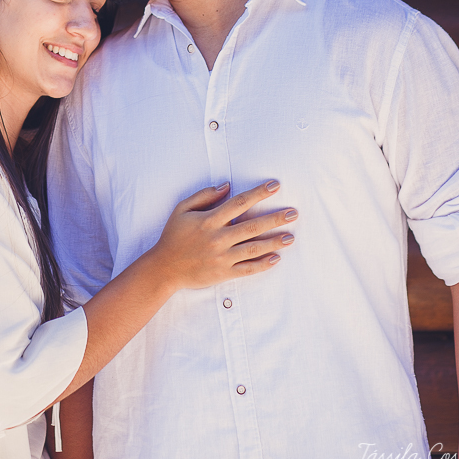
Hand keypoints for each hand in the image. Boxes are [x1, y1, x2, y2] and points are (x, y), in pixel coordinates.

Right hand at [148, 181, 294, 290]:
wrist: (164, 268)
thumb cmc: (173, 236)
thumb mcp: (181, 210)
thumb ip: (204, 196)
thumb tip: (226, 186)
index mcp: (209, 220)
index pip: (239, 203)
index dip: (259, 193)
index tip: (275, 185)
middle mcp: (218, 238)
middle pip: (253, 225)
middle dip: (275, 218)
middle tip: (294, 213)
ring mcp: (222, 257)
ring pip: (254, 248)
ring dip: (275, 242)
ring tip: (291, 237)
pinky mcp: (223, 273)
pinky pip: (248, 268)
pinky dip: (263, 264)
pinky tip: (276, 258)